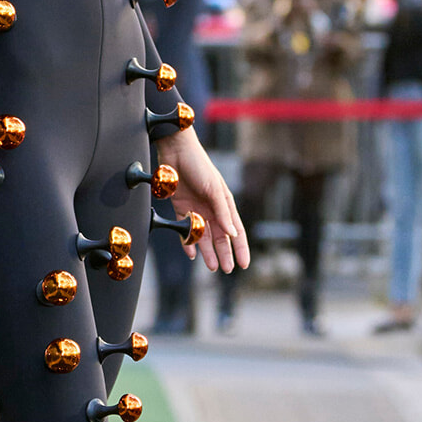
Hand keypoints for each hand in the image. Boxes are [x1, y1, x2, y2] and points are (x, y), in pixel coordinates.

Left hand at [154, 127, 248, 274]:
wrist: (176, 150)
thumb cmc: (200, 166)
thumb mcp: (214, 189)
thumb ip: (222, 212)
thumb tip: (232, 234)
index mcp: (224, 203)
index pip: (236, 230)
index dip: (241, 247)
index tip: (244, 264)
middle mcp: (211, 208)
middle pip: (219, 237)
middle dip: (224, 254)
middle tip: (226, 270)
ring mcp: (195, 209)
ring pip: (202, 236)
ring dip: (207, 251)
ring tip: (211, 267)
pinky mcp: (180, 207)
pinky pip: (184, 229)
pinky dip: (187, 241)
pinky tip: (191, 253)